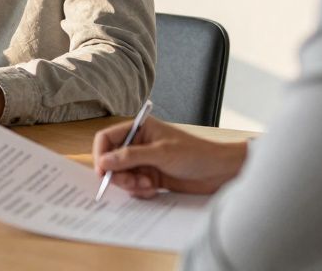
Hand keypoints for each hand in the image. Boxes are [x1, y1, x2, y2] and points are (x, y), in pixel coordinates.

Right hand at [92, 117, 246, 197]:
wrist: (220, 172)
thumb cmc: (196, 154)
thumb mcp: (161, 153)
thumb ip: (130, 156)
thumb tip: (104, 161)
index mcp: (139, 129)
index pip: (107, 138)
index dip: (101, 154)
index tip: (102, 172)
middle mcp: (138, 144)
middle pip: (112, 160)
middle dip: (118, 174)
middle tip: (131, 182)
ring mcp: (144, 162)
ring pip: (122, 175)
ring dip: (131, 184)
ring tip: (148, 186)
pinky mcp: (151, 177)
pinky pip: (134, 187)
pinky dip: (139, 191)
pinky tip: (153, 190)